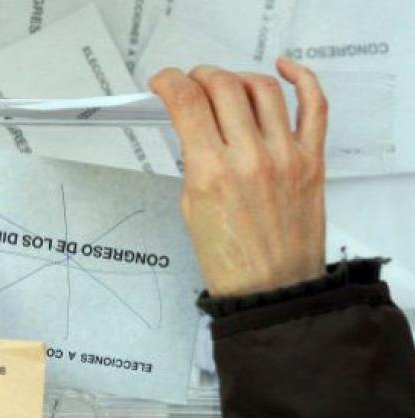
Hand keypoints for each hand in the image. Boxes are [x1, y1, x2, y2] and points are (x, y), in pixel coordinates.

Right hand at [151, 57, 326, 296]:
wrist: (272, 289)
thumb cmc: (230, 260)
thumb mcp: (191, 208)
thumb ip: (194, 162)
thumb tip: (195, 127)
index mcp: (211, 173)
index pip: (185, 102)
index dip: (168, 81)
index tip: (163, 82)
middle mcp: (249, 158)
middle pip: (221, 85)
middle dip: (199, 76)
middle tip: (191, 85)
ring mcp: (285, 155)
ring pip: (261, 87)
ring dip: (235, 76)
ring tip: (225, 85)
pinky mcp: (312, 160)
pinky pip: (314, 105)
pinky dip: (301, 77)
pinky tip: (283, 69)